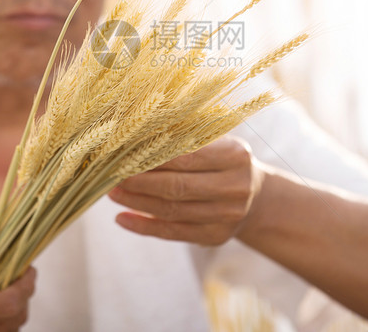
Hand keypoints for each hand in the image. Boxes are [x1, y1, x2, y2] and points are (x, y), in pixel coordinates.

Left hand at [108, 135, 263, 245]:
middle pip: (179, 187)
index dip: (153, 157)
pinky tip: (122, 219)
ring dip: (137, 203)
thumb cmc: (223, 160)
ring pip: (173, 211)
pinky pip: (173, 233)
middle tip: (112, 176)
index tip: (124, 153)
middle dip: (140, 182)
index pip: (188, 157)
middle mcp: (235, 187)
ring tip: (112, 193)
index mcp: (235, 156)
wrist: (255, 196)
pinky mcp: (215, 236)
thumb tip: (138, 131)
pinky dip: (145, 227)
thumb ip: (185, 135)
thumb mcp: (216, 140)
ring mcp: (227, 215)